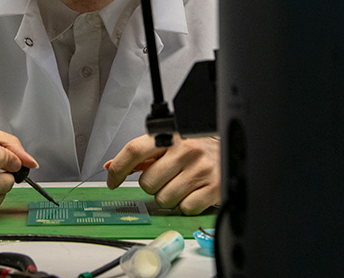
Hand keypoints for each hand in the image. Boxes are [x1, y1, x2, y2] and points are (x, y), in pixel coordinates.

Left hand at [105, 134, 219, 214]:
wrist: (232, 146)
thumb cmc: (195, 146)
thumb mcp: (168, 143)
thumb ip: (141, 155)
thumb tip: (112, 166)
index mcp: (170, 136)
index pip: (135, 150)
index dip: (119, 169)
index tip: (113, 181)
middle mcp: (185, 150)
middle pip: (147, 183)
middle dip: (152, 185)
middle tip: (166, 177)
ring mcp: (200, 169)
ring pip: (164, 199)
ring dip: (169, 196)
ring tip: (181, 183)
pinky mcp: (212, 187)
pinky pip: (184, 208)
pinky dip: (186, 204)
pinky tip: (194, 191)